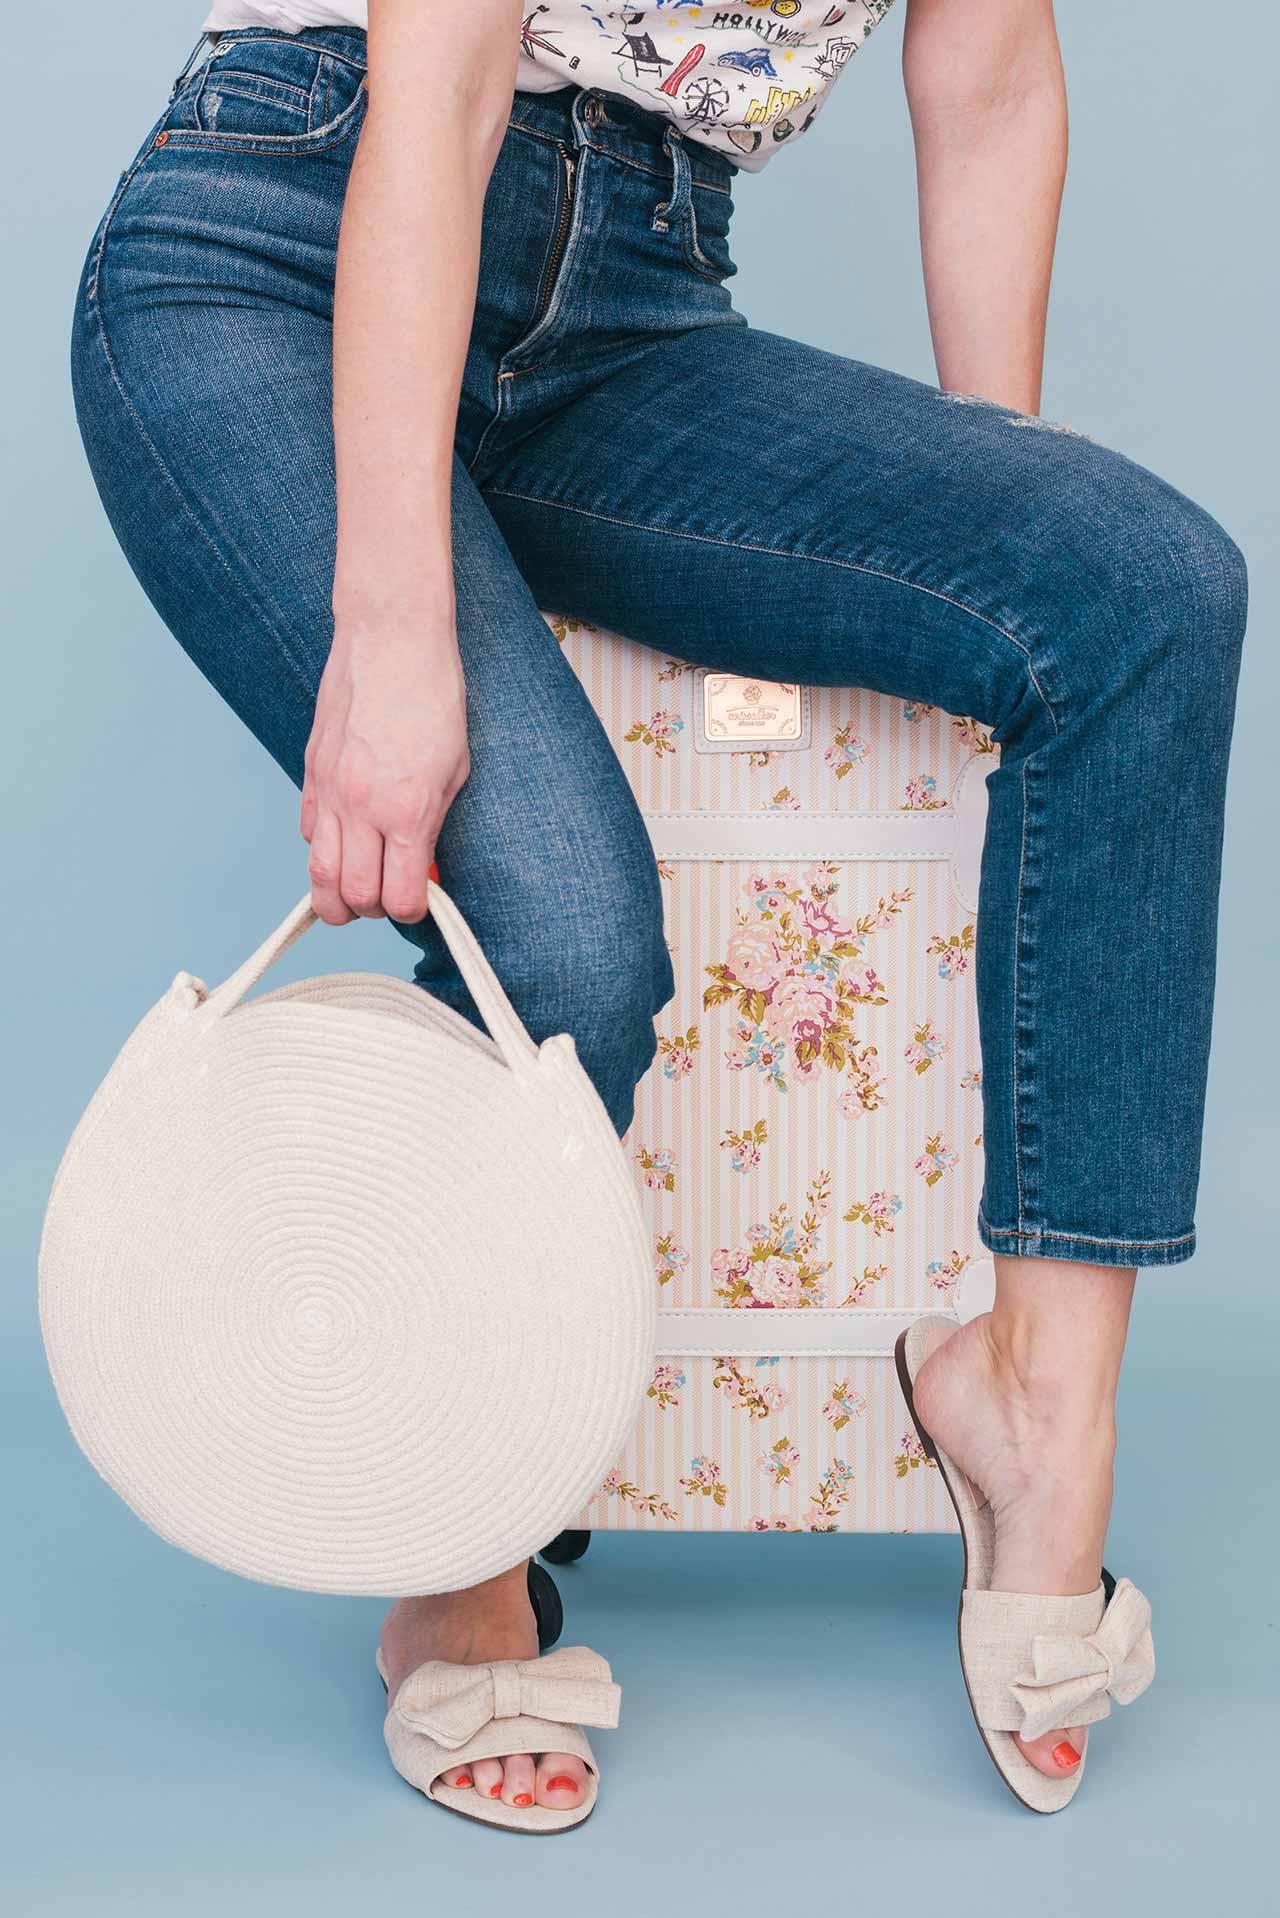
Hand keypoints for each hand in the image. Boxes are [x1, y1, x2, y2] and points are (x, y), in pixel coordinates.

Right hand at [300, 621, 468, 925]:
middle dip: (372, 910)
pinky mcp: (311, 772)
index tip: (421, 902)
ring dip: (337, 896)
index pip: (399, 897)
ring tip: (356, 894)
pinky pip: (309, 832)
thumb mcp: (455, 770)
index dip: (413, 910)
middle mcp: (362, 809)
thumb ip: (433, 826)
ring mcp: (331, 792)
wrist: (391, 640)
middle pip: (352, 897)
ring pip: (319, 874)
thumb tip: (422, 867)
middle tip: (388, 898)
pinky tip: (345, 842)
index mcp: (407, 813)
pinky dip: (325, 849)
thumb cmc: (435, 700)